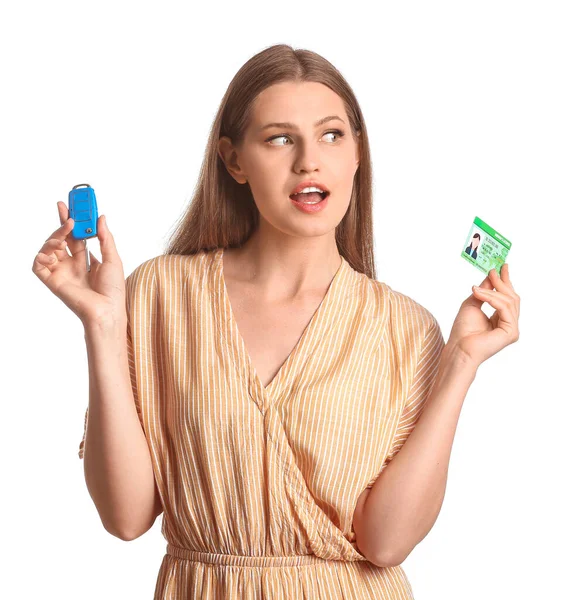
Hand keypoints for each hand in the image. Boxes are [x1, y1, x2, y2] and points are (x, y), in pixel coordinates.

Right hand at [31, 201, 126, 325]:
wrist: (107, 309)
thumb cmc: (113, 289)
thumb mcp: (113, 258)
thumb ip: (105, 237)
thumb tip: (101, 217)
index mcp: (87, 260)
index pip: (76, 235)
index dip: (73, 221)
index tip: (72, 206)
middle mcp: (72, 265)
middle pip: (61, 239)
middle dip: (61, 223)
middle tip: (65, 211)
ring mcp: (61, 272)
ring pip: (48, 249)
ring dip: (53, 238)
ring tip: (63, 239)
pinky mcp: (53, 281)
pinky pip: (39, 266)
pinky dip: (41, 256)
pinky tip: (52, 253)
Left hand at [446, 264, 519, 367]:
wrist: (459, 348)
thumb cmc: (462, 331)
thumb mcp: (472, 303)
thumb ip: (483, 291)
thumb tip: (491, 276)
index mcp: (501, 318)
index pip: (507, 297)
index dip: (505, 281)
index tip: (502, 267)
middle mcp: (510, 323)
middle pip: (512, 297)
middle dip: (502, 282)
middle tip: (493, 271)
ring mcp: (512, 329)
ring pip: (509, 301)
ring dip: (492, 291)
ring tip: (477, 288)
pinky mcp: (511, 332)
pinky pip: (505, 309)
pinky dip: (492, 299)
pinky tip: (480, 295)